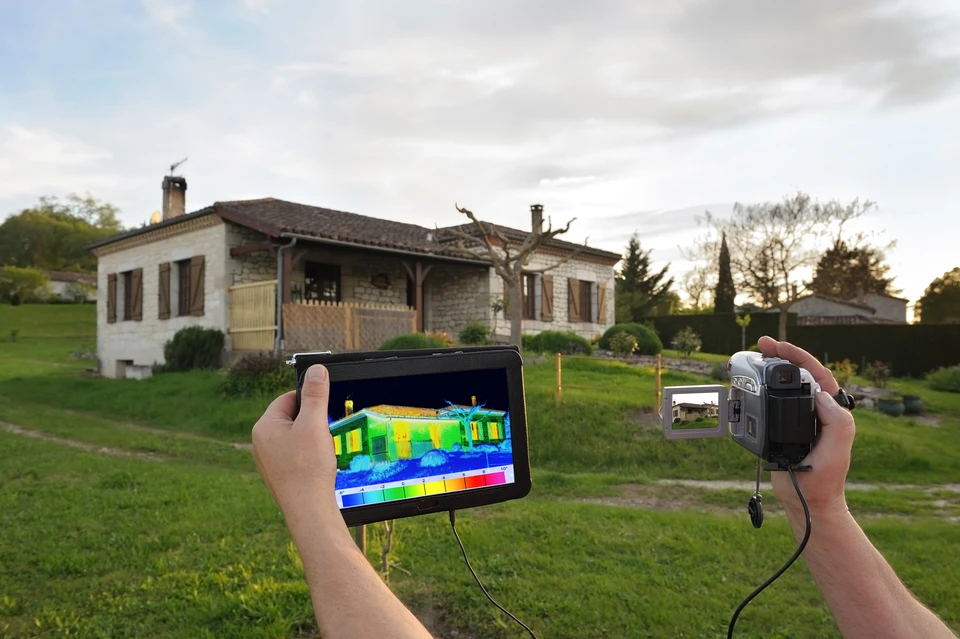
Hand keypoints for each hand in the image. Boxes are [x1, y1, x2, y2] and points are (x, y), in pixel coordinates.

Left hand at [251, 365, 342, 536]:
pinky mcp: (279, 475)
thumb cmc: (308, 468)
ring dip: (311, 439)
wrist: (308, 510)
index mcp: (264, 427)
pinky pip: (294, 455)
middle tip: (325, 430)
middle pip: (291, 418)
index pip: (287, 399)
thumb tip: (316, 370)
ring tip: (322, 450)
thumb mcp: (315, 424)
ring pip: (294, 437)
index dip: (309, 400)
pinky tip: (318, 464)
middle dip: (311, 421)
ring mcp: (269, 461)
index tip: (324, 407)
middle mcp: (261, 443)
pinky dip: (308, 456)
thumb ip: (316, 395)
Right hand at [757, 336, 855, 524]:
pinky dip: (759, 390)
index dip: (799, 357)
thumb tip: (820, 394)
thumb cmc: (823, 480)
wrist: (807, 503)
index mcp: (830, 412)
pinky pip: (771, 403)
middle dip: (781, 356)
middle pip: (799, 374)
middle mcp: (815, 412)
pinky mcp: (781, 429)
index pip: (817, 375)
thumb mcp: (835, 451)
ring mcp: (797, 420)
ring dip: (769, 369)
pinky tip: (748, 385)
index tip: (778, 347)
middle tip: (762, 345)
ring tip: (753, 358)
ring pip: (784, 386)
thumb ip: (836, 423)